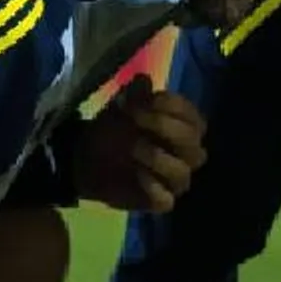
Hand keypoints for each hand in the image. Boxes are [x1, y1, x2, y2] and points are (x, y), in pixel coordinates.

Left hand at [67, 74, 206, 214]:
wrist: (86, 159)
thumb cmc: (112, 129)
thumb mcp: (120, 108)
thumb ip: (134, 95)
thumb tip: (143, 80)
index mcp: (183, 129)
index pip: (194, 117)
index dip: (174, 106)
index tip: (148, 99)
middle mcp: (185, 154)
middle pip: (193, 142)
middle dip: (165, 127)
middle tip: (137, 118)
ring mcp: (174, 180)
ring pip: (182, 172)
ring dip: (157, 156)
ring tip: (133, 146)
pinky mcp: (159, 201)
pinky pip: (166, 199)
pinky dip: (153, 187)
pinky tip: (137, 174)